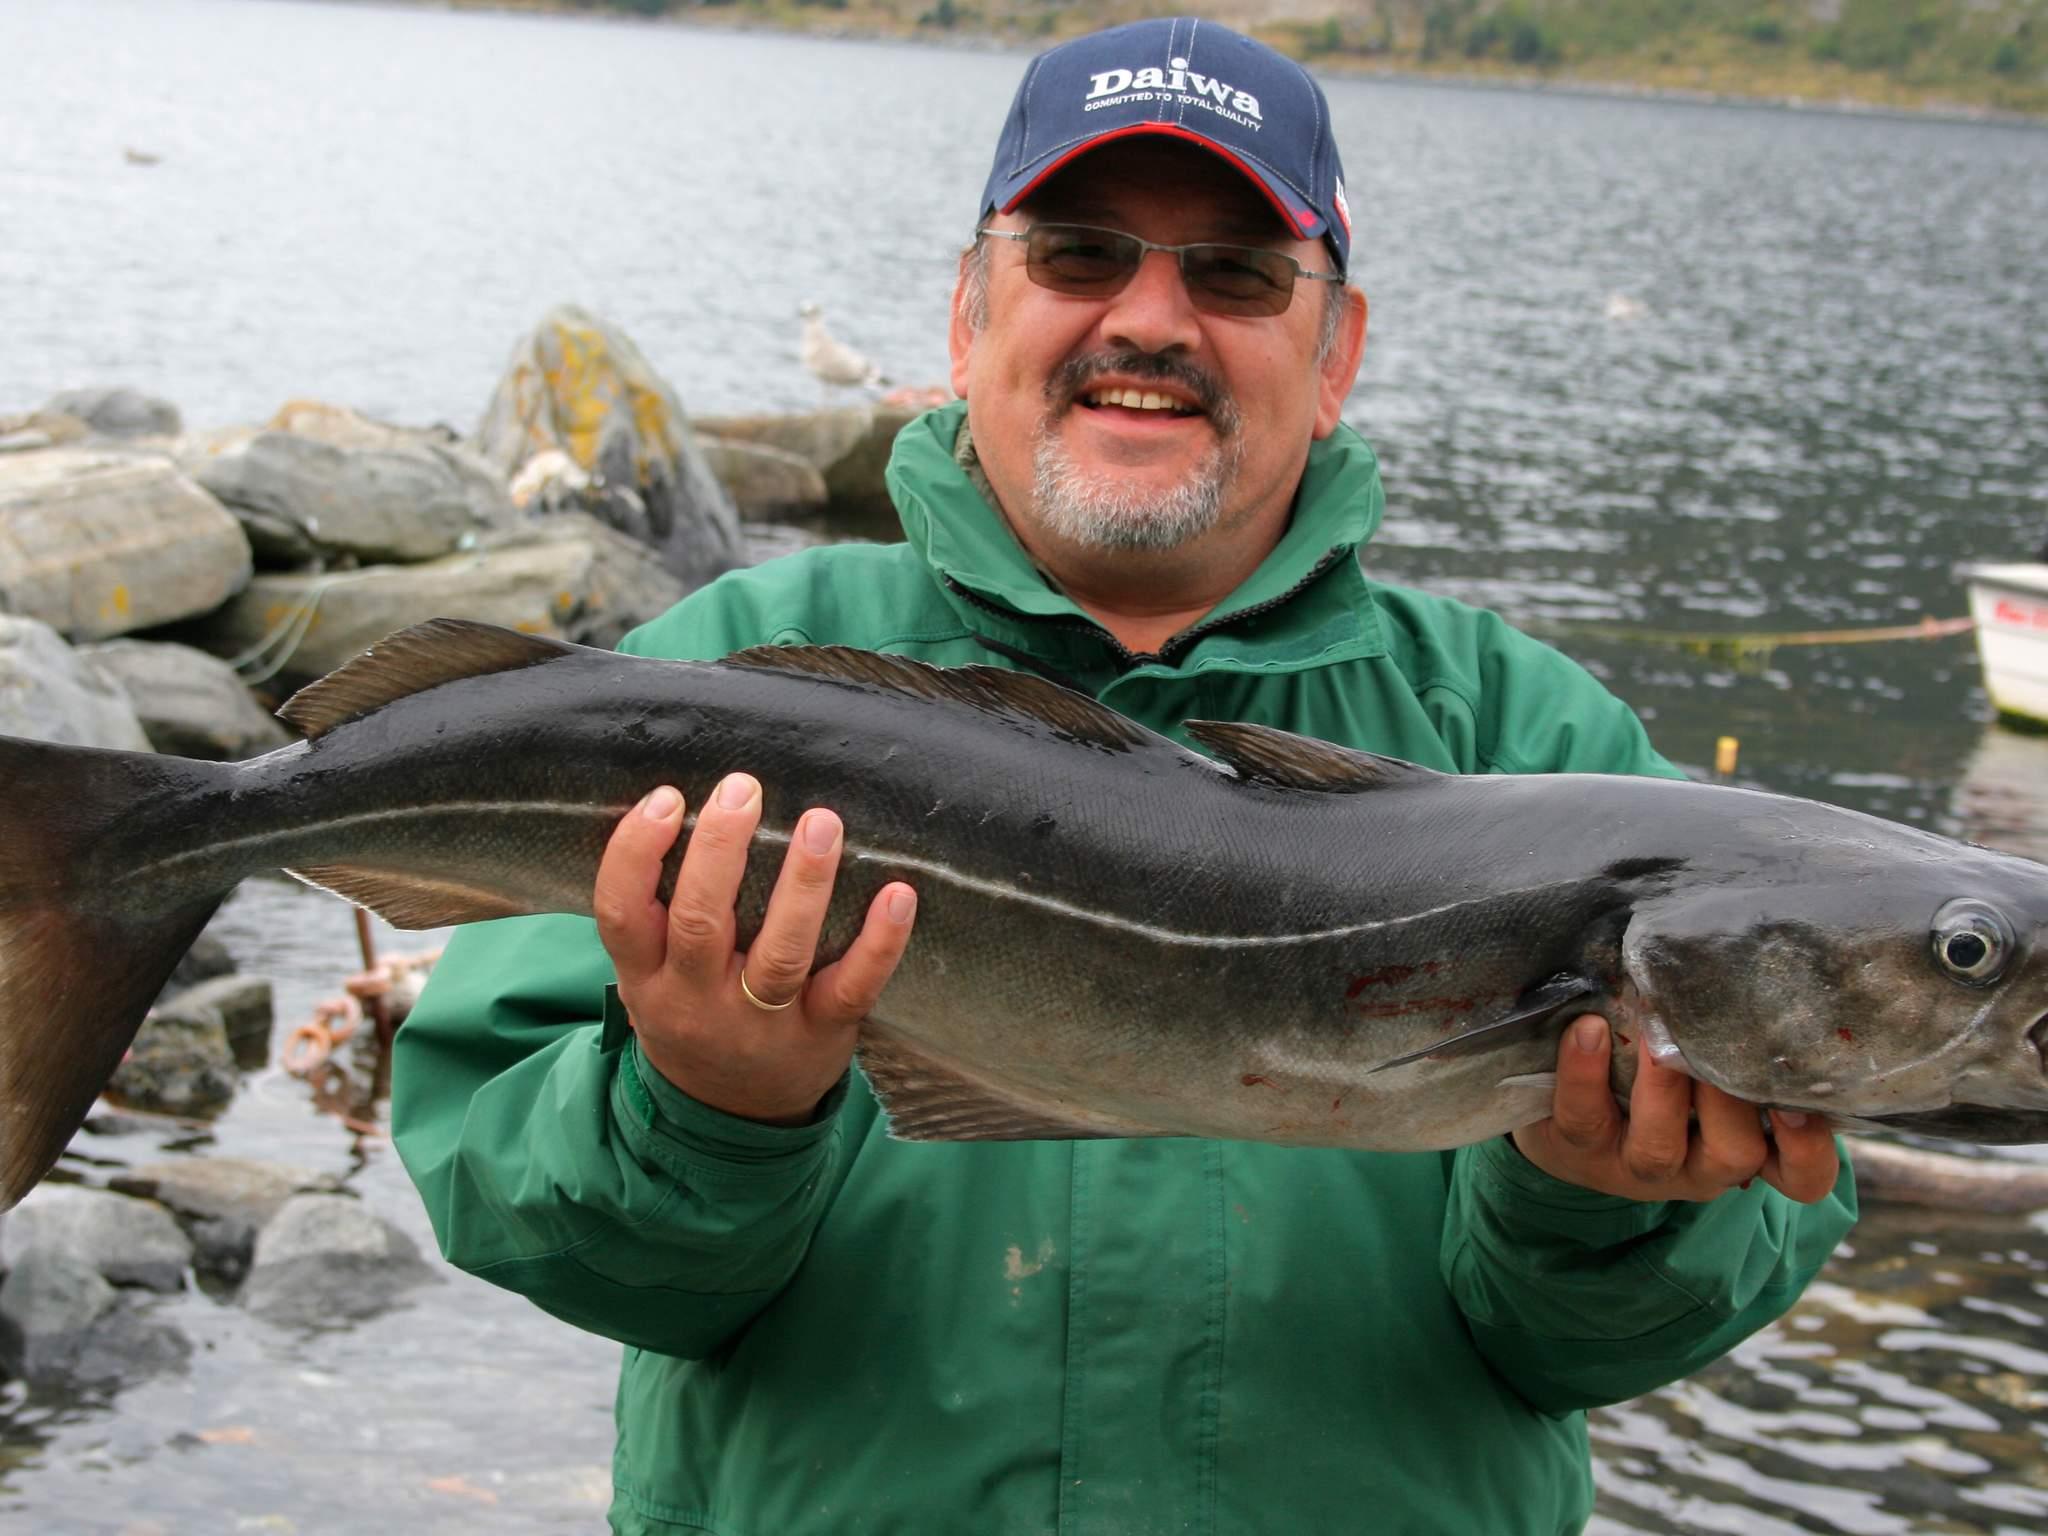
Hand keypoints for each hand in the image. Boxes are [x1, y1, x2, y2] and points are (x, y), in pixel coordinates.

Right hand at [594, 773, 916, 1125]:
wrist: (729, 1119)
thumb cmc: (691, 1016)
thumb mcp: (647, 978)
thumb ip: (653, 912)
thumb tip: (672, 806)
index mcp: (648, 979)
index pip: (622, 914)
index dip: (635, 854)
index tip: (665, 799)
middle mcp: (698, 1001)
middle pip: (701, 923)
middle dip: (720, 851)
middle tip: (743, 790)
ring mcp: (762, 1021)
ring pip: (782, 953)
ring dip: (803, 885)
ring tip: (820, 822)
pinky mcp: (822, 1032)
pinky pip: (852, 987)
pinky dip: (879, 943)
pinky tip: (897, 894)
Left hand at [1510, 1016, 1838, 1204]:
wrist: (1575, 1122)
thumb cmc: (1662, 1076)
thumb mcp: (1710, 1070)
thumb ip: (1737, 1037)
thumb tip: (1754, 961)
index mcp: (1747, 1146)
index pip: (1802, 1175)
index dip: (1808, 1146)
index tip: (1800, 1102)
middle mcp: (1700, 1168)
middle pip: (1735, 1153)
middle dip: (1728, 1097)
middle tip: (1721, 1035)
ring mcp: (1638, 1165)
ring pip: (1658, 1146)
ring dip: (1661, 1088)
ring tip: (1655, 1035)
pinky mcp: (1580, 1151)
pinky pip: (1583, 1119)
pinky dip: (1584, 1073)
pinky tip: (1589, 1028)